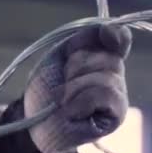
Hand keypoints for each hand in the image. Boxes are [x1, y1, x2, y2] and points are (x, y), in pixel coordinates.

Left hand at [24, 24, 131, 152]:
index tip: (103, 34)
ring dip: (72, 88)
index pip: (118, 39)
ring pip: (104, 77)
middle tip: (61, 84)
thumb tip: (108, 29)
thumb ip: (83, 40)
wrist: (34, 123)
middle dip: (75, 68)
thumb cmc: (45, 91)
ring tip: (61, 101)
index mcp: (102, 57)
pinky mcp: (117, 115)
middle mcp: (115, 75)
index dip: (113, 35)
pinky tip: (69, 111)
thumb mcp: (58, 58)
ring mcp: (118, 95)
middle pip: (106, 57)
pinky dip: (80, 101)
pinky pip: (105, 95)